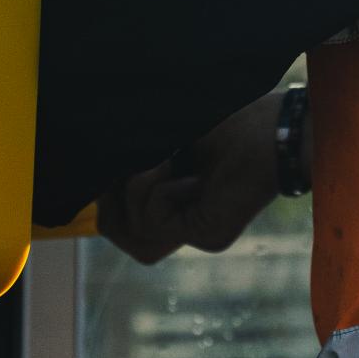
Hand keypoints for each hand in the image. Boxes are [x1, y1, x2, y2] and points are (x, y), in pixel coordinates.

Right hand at [96, 93, 285, 263]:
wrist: (270, 130)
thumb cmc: (223, 121)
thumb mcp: (160, 137)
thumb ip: (129, 156)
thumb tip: (87, 167)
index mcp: (170, 199)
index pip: (116, 216)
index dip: (102, 192)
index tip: (108, 162)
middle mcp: (180, 222)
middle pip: (114, 230)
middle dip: (110, 193)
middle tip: (135, 161)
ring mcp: (193, 232)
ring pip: (131, 230)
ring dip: (137, 186)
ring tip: (166, 159)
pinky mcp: (205, 236)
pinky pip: (154, 221)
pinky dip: (160, 189)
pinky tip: (186, 172)